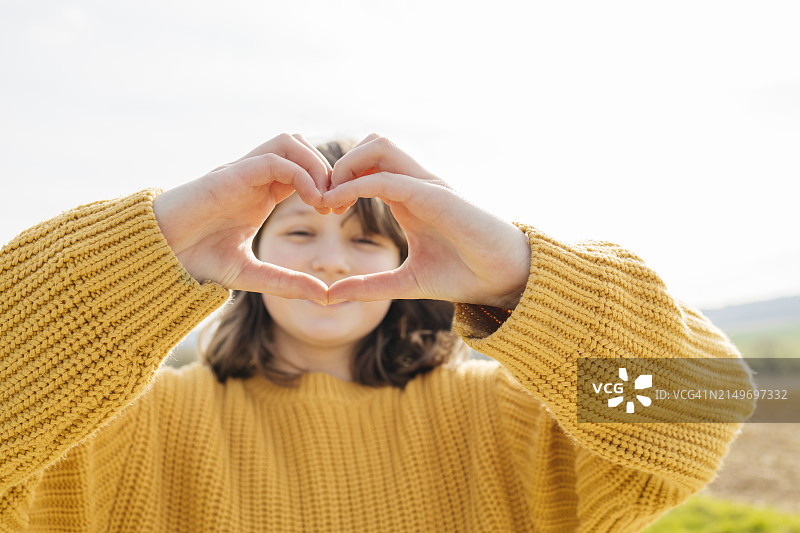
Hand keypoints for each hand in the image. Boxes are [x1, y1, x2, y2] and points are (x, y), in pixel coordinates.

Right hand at [152, 133, 331, 301]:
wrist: (153, 254)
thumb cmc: (193, 260)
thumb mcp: (250, 274)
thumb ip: (286, 282)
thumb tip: (325, 296)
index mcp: (261, 193)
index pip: (304, 169)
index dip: (327, 184)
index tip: (338, 211)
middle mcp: (253, 177)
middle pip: (301, 147)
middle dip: (327, 170)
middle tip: (337, 204)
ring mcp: (242, 172)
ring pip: (290, 142)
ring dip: (316, 166)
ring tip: (325, 201)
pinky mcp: (231, 174)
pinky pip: (275, 158)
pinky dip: (301, 174)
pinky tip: (312, 201)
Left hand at [323, 135, 531, 308]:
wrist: (503, 279)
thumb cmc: (464, 275)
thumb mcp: (405, 283)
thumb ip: (369, 287)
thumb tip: (331, 296)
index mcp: (408, 197)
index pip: (368, 166)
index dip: (339, 179)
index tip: (323, 208)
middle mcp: (416, 184)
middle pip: (371, 144)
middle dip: (339, 164)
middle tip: (324, 199)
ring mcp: (426, 185)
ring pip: (379, 145)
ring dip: (347, 165)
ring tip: (331, 199)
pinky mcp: (435, 195)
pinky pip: (389, 177)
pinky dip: (358, 183)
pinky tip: (339, 202)